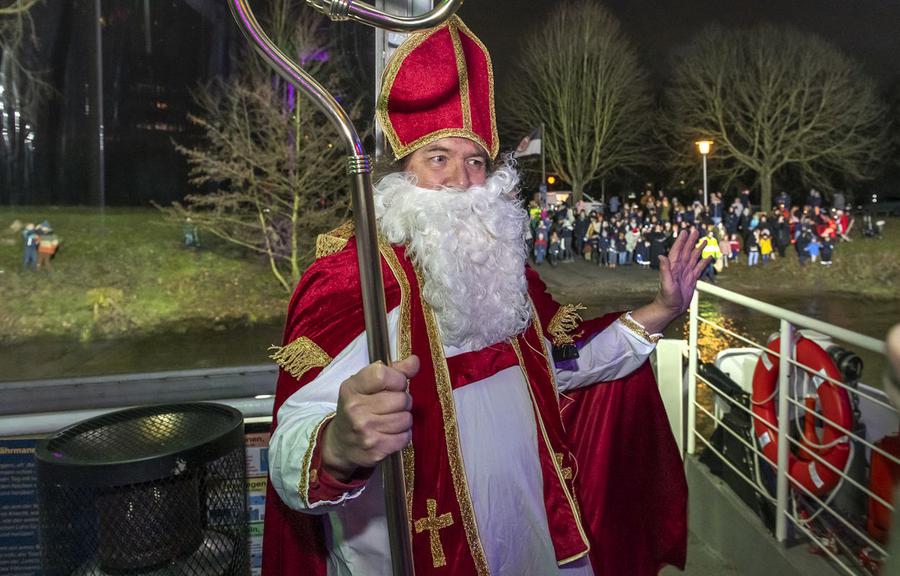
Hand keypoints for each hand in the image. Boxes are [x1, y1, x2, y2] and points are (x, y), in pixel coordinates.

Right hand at [321, 355, 418, 481]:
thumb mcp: (366, 385)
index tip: (395, 384)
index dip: (397, 379)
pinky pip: (405, 437)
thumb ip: (393, 371)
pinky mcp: (375, 450)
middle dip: (403, 401)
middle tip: (392, 405)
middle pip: (401, 399)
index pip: (382, 374)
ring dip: (404, 418)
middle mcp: (356, 409)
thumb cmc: (357, 408)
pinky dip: (403, 435)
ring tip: (391, 419)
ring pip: (406, 419)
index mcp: (352, 388)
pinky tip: (390, 433)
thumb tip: (415, 361)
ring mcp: (365, 431)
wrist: (339, 444)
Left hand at [656, 228, 709, 316]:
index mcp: (673, 267)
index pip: (677, 251)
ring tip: (704, 241)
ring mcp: (685, 274)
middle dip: (691, 241)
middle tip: (696, 231)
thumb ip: (664, 269)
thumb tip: (661, 256)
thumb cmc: (666, 298)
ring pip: (693, 258)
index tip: (685, 232)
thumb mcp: (666, 283)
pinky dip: (703, 262)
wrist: (670, 309)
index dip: (681, 241)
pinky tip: (708, 257)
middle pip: (687, 251)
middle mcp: (679, 268)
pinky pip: (698, 268)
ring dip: (698, 249)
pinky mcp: (691, 280)